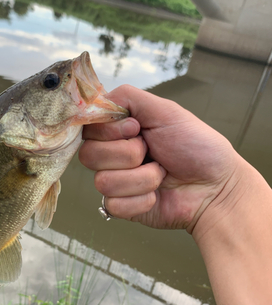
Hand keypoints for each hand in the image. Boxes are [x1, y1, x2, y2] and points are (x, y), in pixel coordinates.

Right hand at [79, 85, 242, 232]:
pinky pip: (114, 204)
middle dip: (129, 154)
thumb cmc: (196, 146)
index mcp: (119, 130)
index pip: (88, 128)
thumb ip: (127, 98)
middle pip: (88, 155)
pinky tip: (158, 195)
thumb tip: (94, 101)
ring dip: (142, 178)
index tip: (136, 128)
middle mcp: (113, 155)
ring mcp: (116, 182)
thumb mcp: (164, 110)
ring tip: (162, 174)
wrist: (217, 186)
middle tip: (153, 152)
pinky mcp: (121, 207)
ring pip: (103, 182)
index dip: (109, 130)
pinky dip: (142, 199)